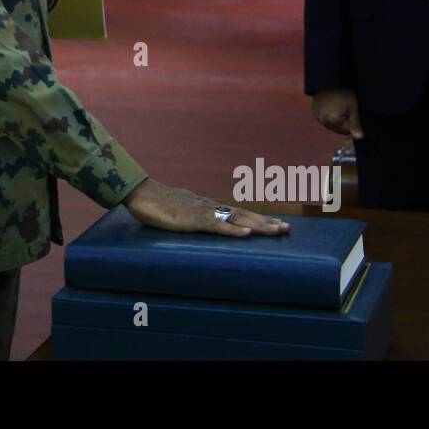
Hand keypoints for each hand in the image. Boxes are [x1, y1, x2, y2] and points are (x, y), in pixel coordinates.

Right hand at [122, 178, 289, 237]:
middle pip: (244, 215)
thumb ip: (192, 215)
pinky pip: (216, 226)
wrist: (141, 193)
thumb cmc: (157, 203)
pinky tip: (247, 235)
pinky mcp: (192, 221)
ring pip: (236, 220)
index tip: (276, 223)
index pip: (238, 212)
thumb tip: (201, 221)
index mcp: (207, 206)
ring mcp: (202, 213)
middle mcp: (210, 207)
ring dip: (258, 226)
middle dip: (266, 222)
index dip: (258, 218)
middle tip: (287, 228)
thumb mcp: (179, 210)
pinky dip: (233, 231)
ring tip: (277, 231)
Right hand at [313, 88, 362, 138]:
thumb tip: (359, 138)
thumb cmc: (343, 93)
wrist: (328, 81)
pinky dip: (329, 117)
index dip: (352, 123)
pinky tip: (331, 107)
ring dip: (336, 121)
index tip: (351, 112)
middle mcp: (324, 121)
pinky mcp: (315, 113)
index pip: (347, 131)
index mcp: (334, 120)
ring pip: (331, 126)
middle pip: (338, 130)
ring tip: (338, 107)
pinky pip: (324, 121)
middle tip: (345, 109)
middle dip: (344, 123)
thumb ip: (356, 124)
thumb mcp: (353, 107)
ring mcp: (318, 117)